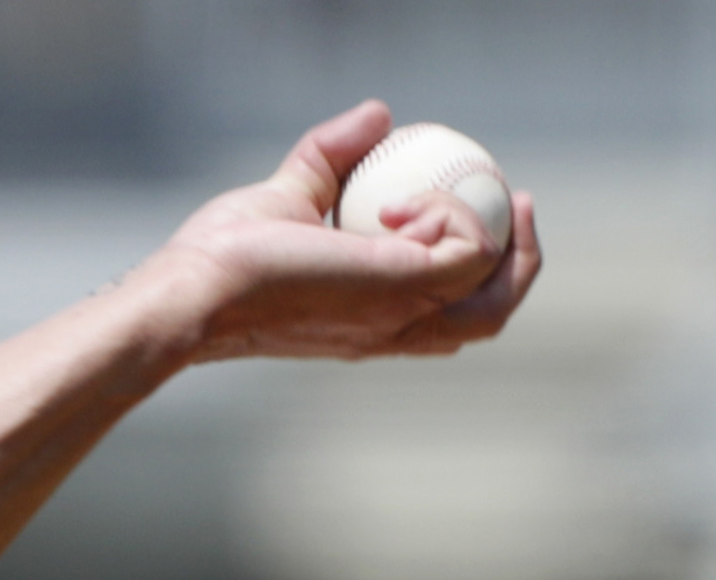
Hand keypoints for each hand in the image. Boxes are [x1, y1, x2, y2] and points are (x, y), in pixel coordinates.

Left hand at [136, 100, 541, 364]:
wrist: (194, 286)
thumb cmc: (223, 256)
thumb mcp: (289, 194)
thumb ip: (332, 154)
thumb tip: (378, 114)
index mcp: (375, 320)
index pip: (451, 314)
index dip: (485, 265)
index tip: (487, 205)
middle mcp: (394, 329)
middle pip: (488, 318)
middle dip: (521, 261)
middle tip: (518, 200)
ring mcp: (400, 315)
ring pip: (492, 293)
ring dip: (498, 235)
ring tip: (478, 190)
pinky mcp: (399, 288)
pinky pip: (469, 249)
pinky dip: (455, 214)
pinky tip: (402, 202)